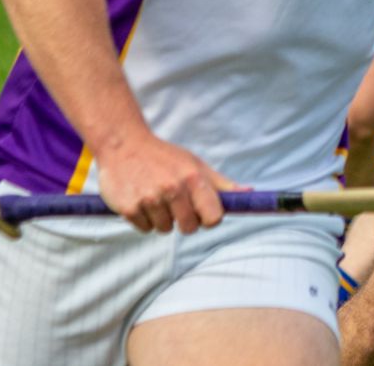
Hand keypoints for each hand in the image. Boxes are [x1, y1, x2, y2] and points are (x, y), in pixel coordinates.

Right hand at [95, 132, 241, 233]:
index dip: (210, 219)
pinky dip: (144, 220)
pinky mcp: (128, 208)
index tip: (203, 213)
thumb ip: (222, 184)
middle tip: (175, 202)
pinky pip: (145, 229)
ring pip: (165, 229)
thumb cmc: (166, 158)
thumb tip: (250, 193)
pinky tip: (140, 199)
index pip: (214, 217)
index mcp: (193, 178)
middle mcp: (172, 189)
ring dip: (162, 218)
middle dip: (185, 220)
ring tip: (155, 196)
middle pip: (190, 228)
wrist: (124, 145)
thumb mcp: (196, 165)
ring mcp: (149, 199)